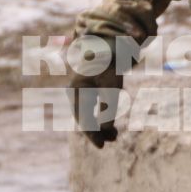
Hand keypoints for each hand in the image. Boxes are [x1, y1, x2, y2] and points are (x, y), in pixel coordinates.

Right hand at [68, 35, 124, 149]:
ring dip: (101, 125)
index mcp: (77, 91)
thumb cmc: (109, 63)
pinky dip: (102, 116)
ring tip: (115, 136)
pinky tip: (110, 124)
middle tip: (112, 141)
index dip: (92, 134)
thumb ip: (108, 107)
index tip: (101, 146)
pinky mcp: (89, 88)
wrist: (109, 44)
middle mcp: (76, 91)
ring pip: (89, 113)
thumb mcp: (111, 86)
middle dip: (98, 131)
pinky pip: (92, 107)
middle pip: (84, 117)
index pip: (83, 118)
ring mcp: (81, 90)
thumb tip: (106, 129)